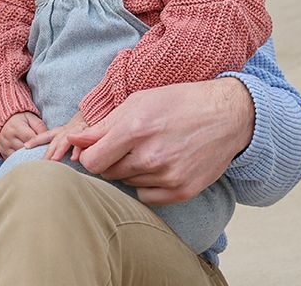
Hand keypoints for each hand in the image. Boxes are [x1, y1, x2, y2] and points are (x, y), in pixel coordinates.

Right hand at [0, 112, 46, 157]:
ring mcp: (4, 146)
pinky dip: (22, 161)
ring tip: (38, 158)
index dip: (40, 143)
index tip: (48, 147)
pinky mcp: (3, 152)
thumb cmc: (20, 119)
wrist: (3, 121)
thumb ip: (40, 126)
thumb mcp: (30, 118)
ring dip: (29, 158)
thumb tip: (47, 139)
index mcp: (16, 126)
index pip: (31, 138)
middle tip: (45, 155)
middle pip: (25, 149)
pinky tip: (29, 161)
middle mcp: (8, 137)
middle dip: (36, 152)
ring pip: (19, 157)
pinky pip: (13, 160)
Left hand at [26, 112, 88, 161]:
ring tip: (54, 160)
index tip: (25, 146)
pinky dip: (78, 150)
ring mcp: (76, 132)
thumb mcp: (66, 136)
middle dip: (48, 152)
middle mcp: (66, 131)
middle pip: (55, 142)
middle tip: (41, 162)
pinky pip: (83, 143)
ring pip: (66, 141)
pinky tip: (75, 159)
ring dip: (60, 150)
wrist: (93, 114)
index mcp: (59, 132)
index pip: (45, 136)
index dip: (35, 140)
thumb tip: (47, 159)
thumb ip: (58, 145)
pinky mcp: (88, 134)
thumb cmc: (78, 130)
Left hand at [70, 79, 254, 204]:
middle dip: (111, 160)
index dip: (89, 155)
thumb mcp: (138, 102)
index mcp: (135, 129)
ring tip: (150, 149)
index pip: (92, 161)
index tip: (97, 148)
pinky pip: (146, 197)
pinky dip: (147, 184)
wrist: (226, 116)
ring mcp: (167, 177)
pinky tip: (160, 165)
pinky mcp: (182, 191)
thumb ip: (104, 126)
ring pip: (127, 183)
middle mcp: (150, 157)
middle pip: (107, 173)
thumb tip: (74, 141)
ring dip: (131, 170)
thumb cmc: (178, 103)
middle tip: (128, 144)